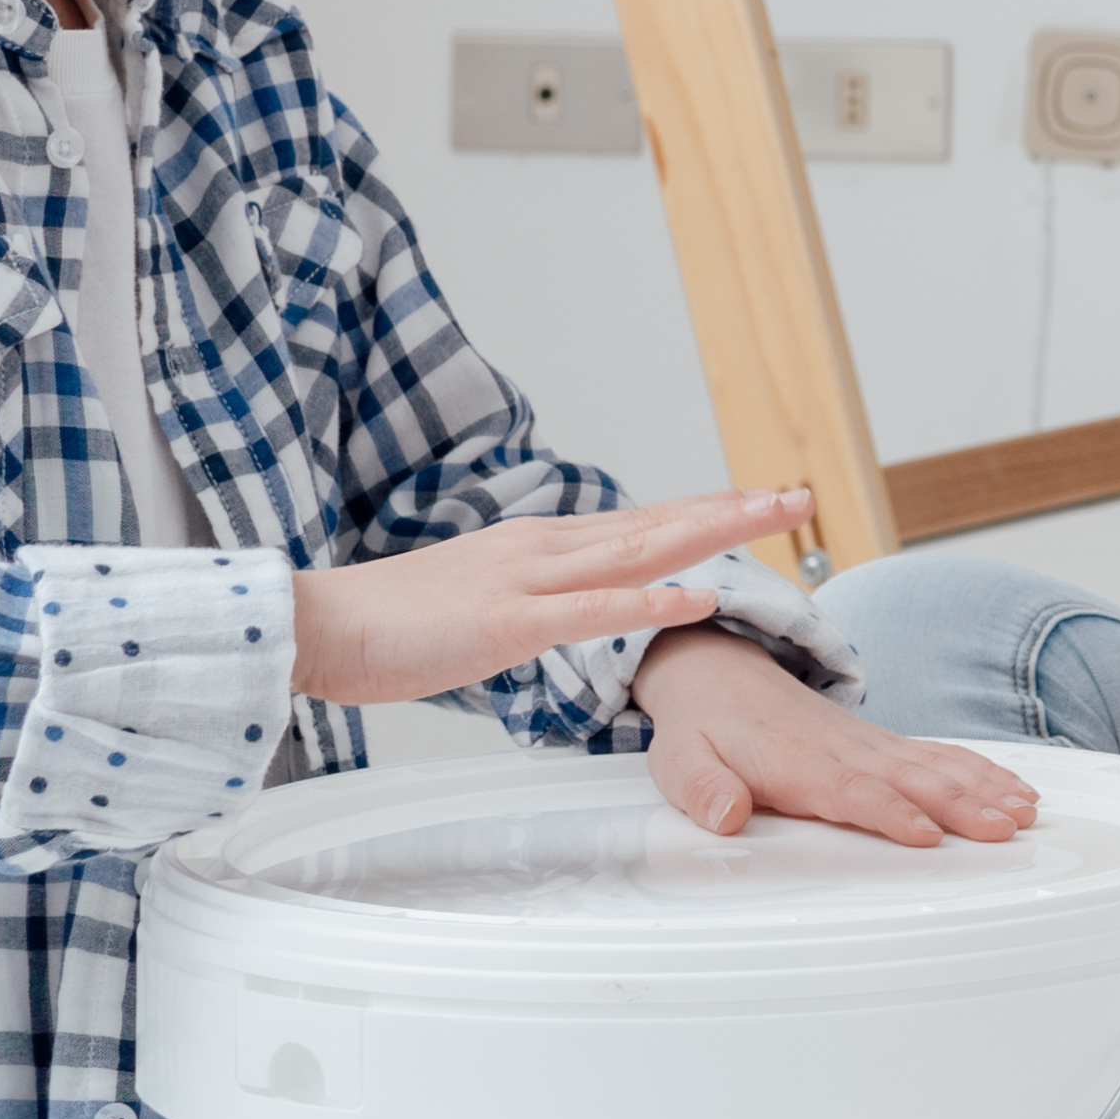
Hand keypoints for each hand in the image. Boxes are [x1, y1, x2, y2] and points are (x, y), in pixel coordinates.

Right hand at [292, 483, 803, 708]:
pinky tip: (693, 596)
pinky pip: (588, 612)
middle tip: (799, 493)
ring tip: (770, 517)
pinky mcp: (505, 622)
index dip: (707, 508)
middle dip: (733, 507)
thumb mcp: (486, 601)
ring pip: (637, 549)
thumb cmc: (395, 624)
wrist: (321, 625)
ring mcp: (527, 582)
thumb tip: (581, 605)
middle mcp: (544, 549)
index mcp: (541, 547)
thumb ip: (539, 599)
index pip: (642, 522)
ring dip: (711, 531)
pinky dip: (647, 601)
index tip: (763, 499)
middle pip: (657, 522)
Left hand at [632, 628, 1042, 847]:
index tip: (927, 833)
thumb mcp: (681, 761)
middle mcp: (845, 751)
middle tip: (1004, 828)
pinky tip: (1014, 789)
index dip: (891, 812)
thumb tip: (727, 816)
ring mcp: (869, 745)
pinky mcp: (881, 745)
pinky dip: (981, 771)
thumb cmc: (705, 727)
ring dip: (984, 789)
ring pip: (937, 766)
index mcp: (799, 762)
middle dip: (962, 804)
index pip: (853, 792)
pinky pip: (940, 755)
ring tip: (1025, 812)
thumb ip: (704, 790)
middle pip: (913, 780)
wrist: (719, 673)